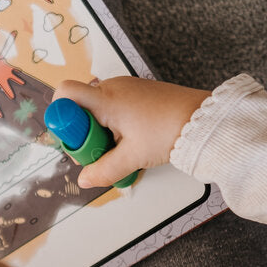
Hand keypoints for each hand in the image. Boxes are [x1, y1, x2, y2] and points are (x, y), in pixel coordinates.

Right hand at [52, 76, 210, 187]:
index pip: (65, 92)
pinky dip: (114, 123)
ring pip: (96, 108)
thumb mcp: (133, 157)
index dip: (61, 117)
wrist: (205, 119)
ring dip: (100, 129)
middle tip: (102, 150)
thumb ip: (104, 170)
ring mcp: (125, 88)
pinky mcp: (136, 93)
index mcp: (106, 99)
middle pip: (79, 106)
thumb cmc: (171, 130)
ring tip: (121, 147)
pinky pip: (112, 106)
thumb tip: (86, 179)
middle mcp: (112, 87)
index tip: (75, 138)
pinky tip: (131, 139)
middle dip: (84, 132)